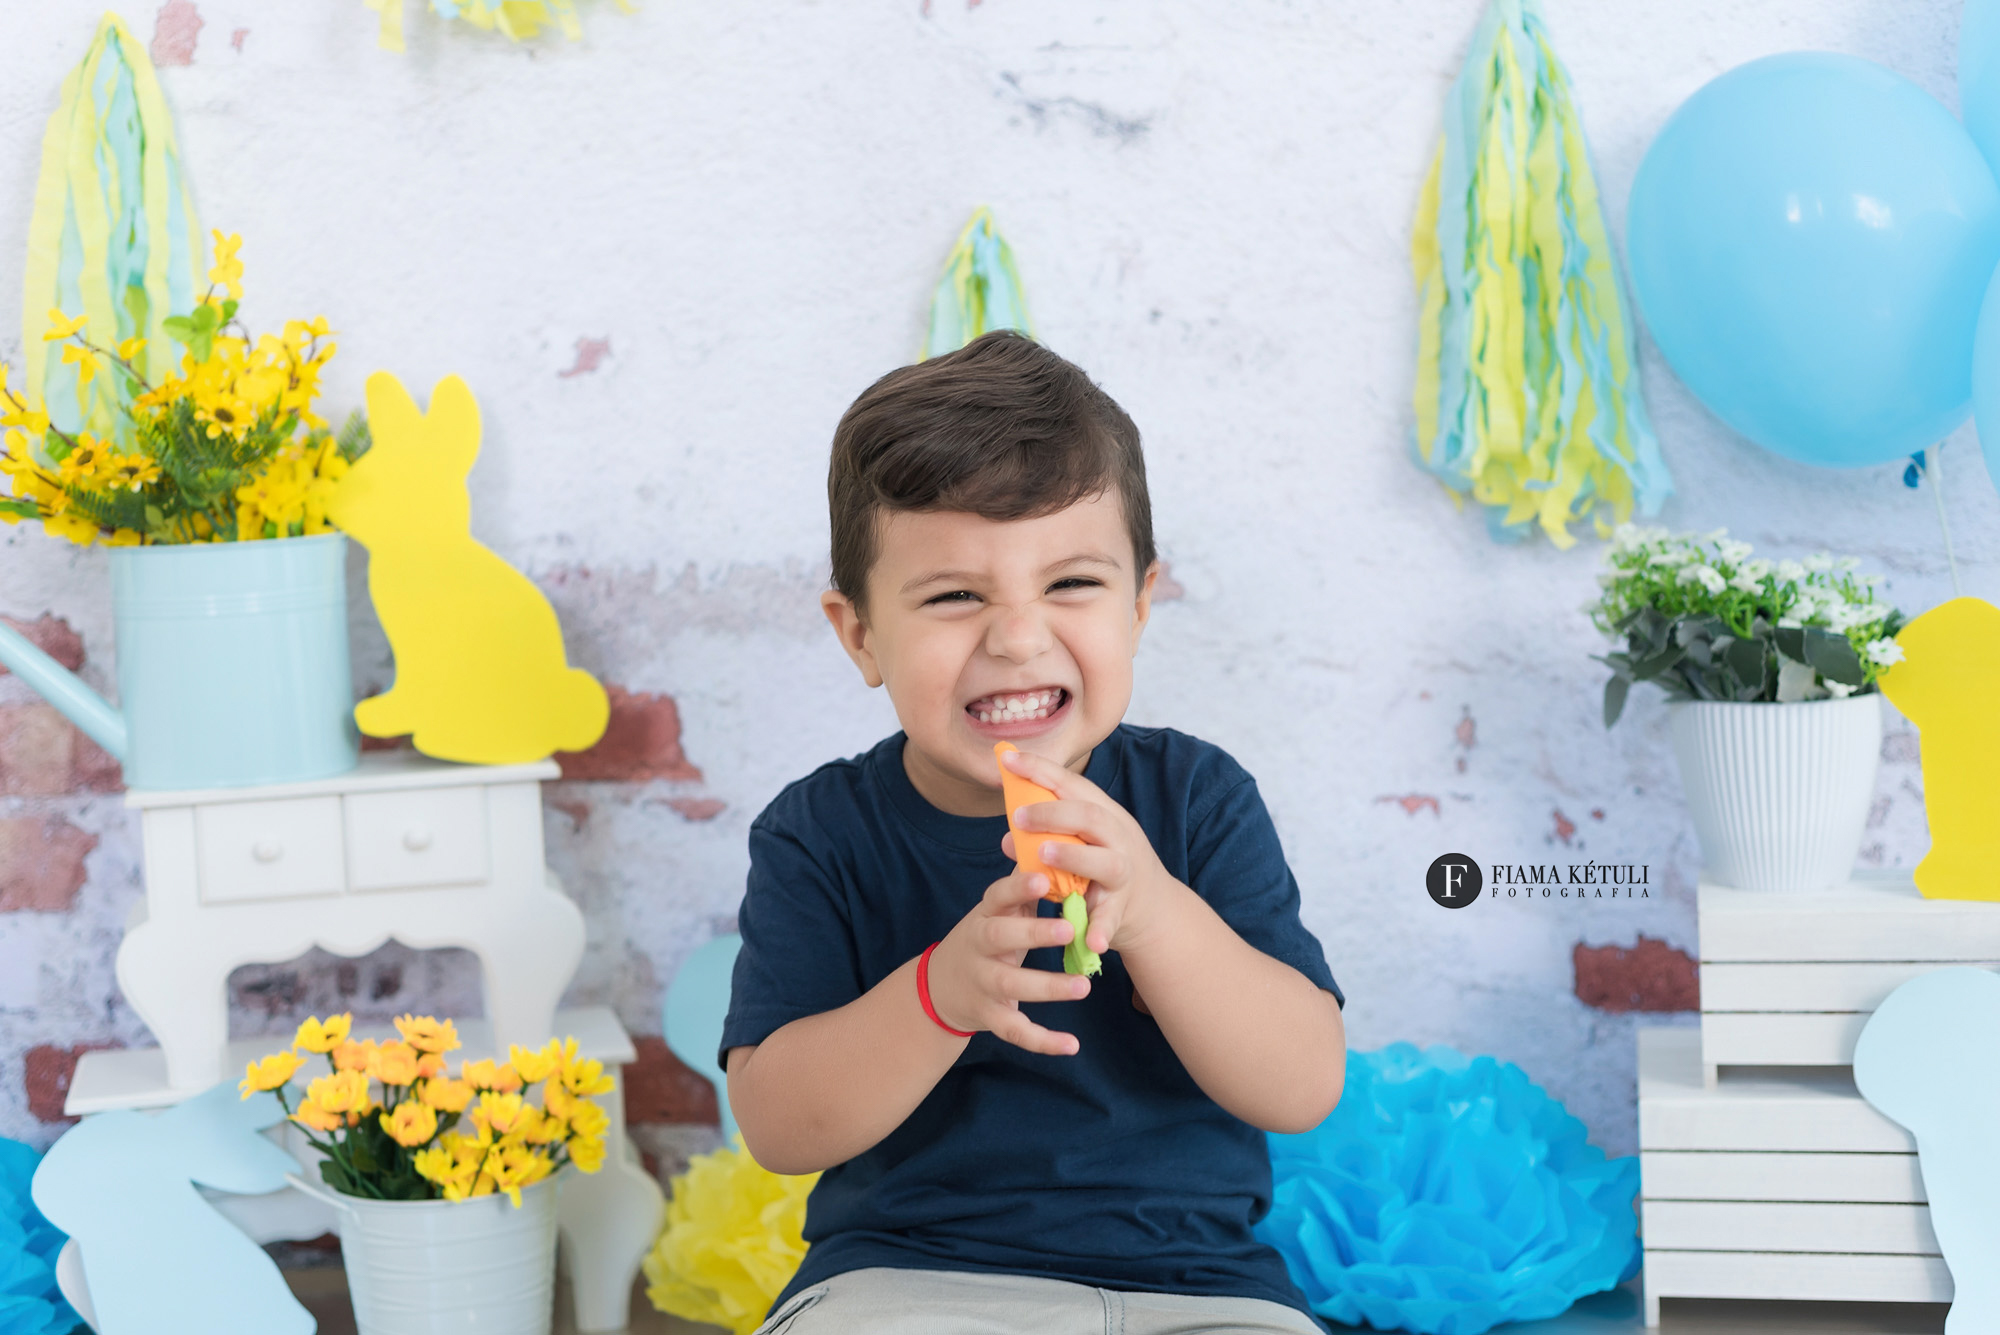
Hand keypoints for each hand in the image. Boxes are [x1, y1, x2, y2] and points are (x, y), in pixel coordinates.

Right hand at [926, 867, 1092, 1054]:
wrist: (941, 986)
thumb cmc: (987, 936)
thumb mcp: (998, 910)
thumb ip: (1023, 885)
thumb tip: (1051, 839)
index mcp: (985, 915)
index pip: (997, 896)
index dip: (1017, 888)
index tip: (1042, 879)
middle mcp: (979, 947)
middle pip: (1000, 937)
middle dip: (1034, 934)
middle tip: (1070, 930)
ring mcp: (981, 983)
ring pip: (1011, 986)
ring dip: (1048, 987)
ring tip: (1084, 986)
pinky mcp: (988, 1015)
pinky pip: (1015, 1030)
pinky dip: (1042, 1041)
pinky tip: (1072, 1045)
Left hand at [999, 746, 1174, 957]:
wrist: (1152, 907)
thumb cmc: (1101, 866)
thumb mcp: (1077, 844)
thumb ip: (1044, 838)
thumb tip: (1006, 838)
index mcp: (1102, 814)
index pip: (1071, 784)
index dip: (1040, 769)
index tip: (1007, 758)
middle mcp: (1117, 838)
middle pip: (1090, 816)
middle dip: (1053, 812)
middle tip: (1019, 816)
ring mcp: (1124, 873)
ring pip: (1105, 861)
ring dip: (1074, 855)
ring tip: (1045, 854)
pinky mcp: (1124, 909)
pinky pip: (1112, 918)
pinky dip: (1101, 929)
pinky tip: (1090, 941)